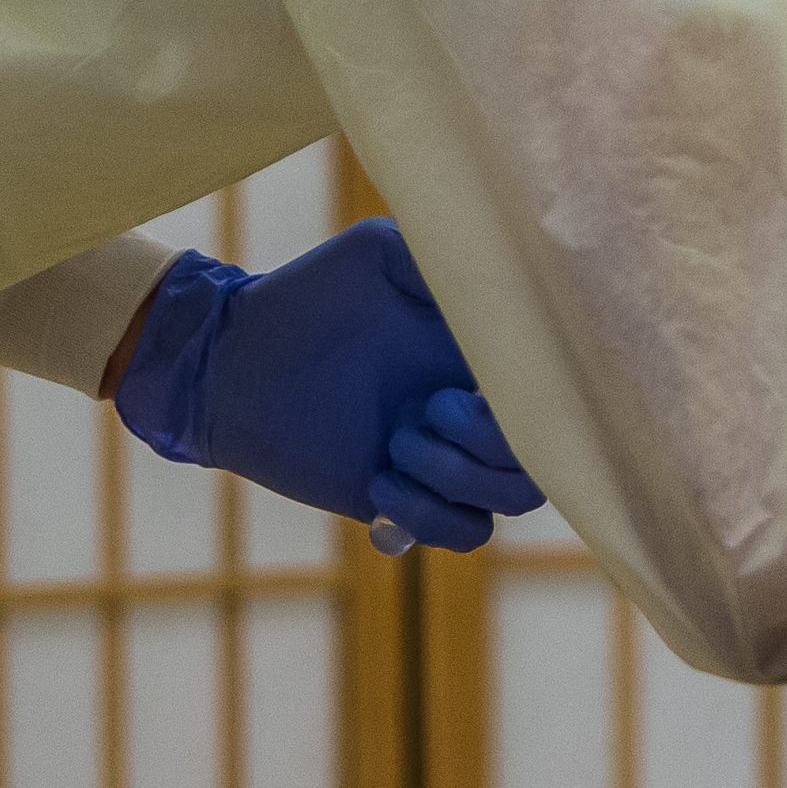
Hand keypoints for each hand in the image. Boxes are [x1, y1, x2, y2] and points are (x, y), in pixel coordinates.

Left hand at [111, 218, 544, 551]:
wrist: (231, 359)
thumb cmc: (304, 295)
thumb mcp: (376, 254)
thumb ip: (442, 259)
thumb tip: (507, 282)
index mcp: (480, 353)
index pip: (555, 388)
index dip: (535, 398)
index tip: (470, 381)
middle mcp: (475, 407)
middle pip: (542, 455)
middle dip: (490, 444)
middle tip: (426, 409)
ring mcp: (445, 457)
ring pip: (510, 499)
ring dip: (458, 478)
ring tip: (397, 446)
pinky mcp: (407, 498)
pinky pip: (464, 532)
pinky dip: (430, 516)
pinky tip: (379, 482)